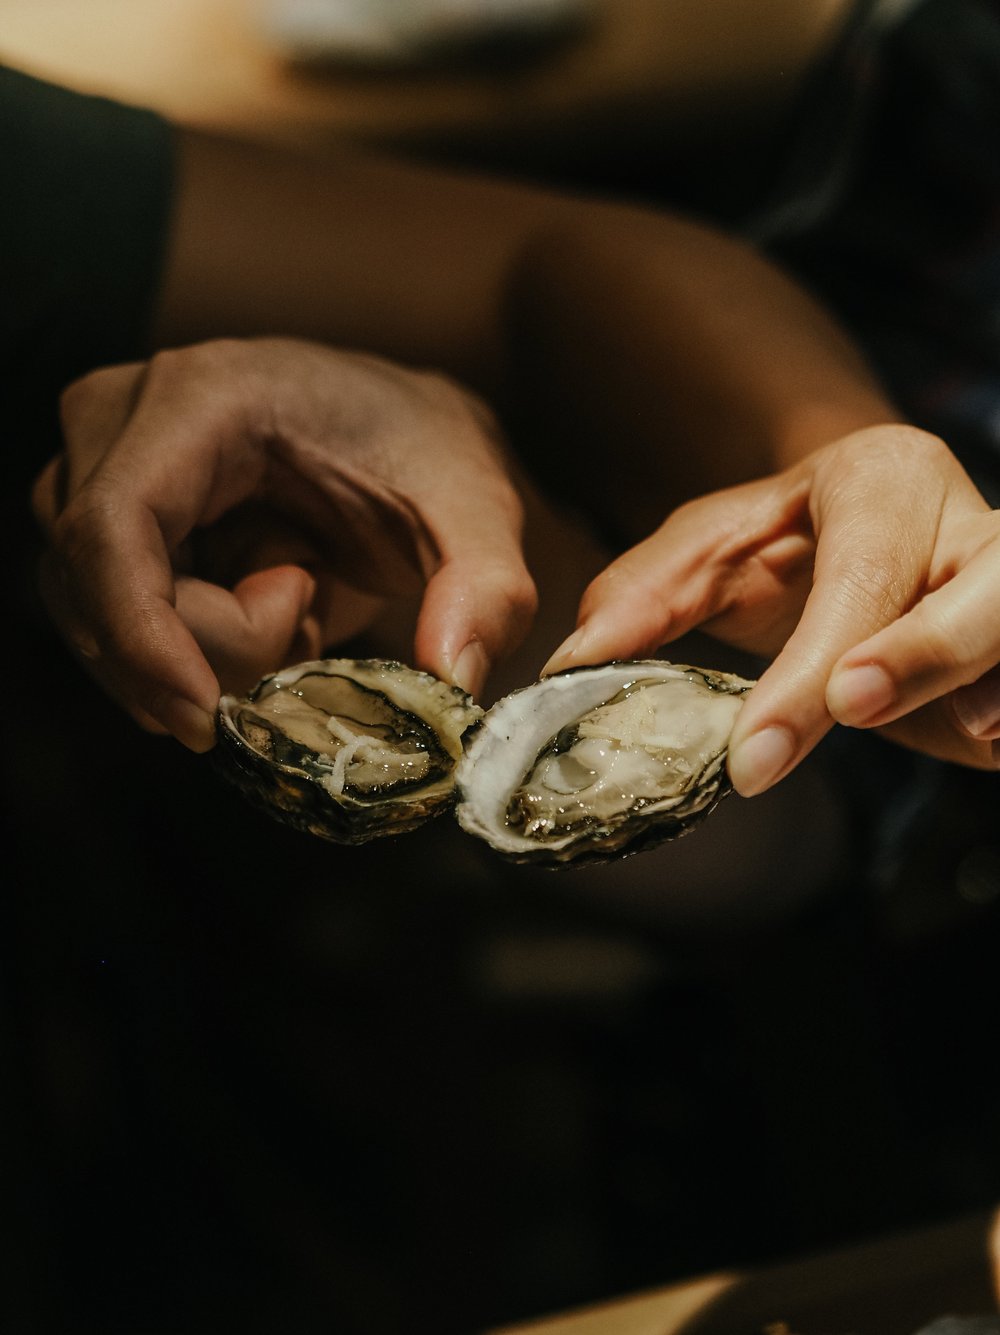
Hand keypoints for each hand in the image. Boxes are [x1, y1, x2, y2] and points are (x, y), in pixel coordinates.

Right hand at [32, 337, 535, 751]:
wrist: (402, 433)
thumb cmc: (430, 458)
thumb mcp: (478, 513)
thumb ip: (485, 590)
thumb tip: (452, 676)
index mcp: (201, 395)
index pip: (111, 526)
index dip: (139, 635)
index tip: (204, 720)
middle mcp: (118, 415)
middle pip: (103, 586)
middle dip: (210, 646)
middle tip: (313, 612)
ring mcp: (92, 463)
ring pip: (98, 615)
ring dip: (207, 647)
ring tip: (302, 594)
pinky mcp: (95, 512)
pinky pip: (111, 621)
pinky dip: (191, 646)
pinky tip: (267, 602)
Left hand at [541, 425, 999, 792]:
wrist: (857, 531)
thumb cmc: (783, 542)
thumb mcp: (707, 549)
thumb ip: (645, 596)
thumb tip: (574, 665)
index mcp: (884, 480)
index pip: (858, 575)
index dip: (810, 669)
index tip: (754, 755)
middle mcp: (968, 523)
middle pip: (981, 586)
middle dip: (925, 653)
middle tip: (853, 709)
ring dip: (993, 682)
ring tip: (975, 735)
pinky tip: (992, 738)